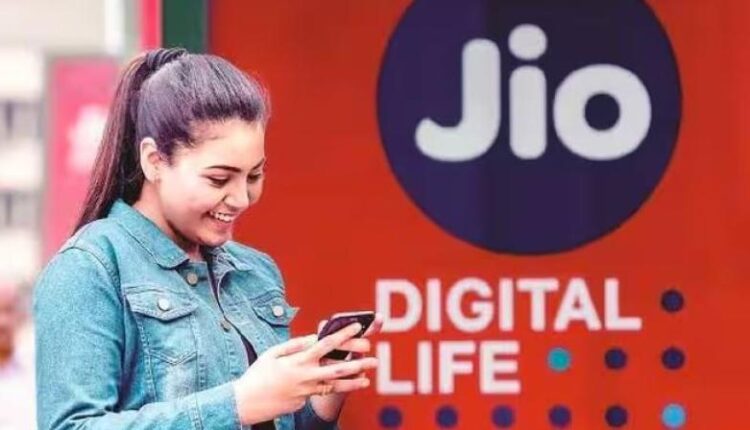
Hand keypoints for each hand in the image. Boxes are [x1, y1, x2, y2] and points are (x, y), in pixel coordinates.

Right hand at [233, 323, 377, 424]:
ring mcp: (306, 391)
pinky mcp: (304, 401)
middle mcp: (305, 376)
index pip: (326, 344)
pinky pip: (321, 393)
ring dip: (353, 382)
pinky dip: (335, 389)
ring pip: (335, 386)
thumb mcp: (272, 353)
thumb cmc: (258, 374)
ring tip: (367, 379)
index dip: (343, 334)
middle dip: (358, 363)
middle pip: (338, 368)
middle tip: (374, 359)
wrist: (246, 402)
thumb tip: (311, 338)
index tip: (357, 327)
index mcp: (299, 360)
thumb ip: (294, 345)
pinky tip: (347, 387)